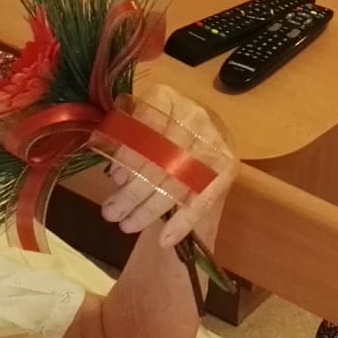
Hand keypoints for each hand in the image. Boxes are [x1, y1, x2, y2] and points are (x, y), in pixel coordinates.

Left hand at [99, 84, 237, 247]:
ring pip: (176, 182)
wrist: (209, 125)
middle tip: (110, 213)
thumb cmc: (166, 125)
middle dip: (131, 191)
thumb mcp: (143, 121)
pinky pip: (202, 198)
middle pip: (158, 159)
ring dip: (149, 209)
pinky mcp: (227, 167)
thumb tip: (119, 177)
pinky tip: (165, 239)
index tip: (115, 178)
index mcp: (166, 98)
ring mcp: (213, 142)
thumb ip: (129, 142)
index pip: (142, 128)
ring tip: (127, 225)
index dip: (127, 155)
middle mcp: (193, 116)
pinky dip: (183, 222)